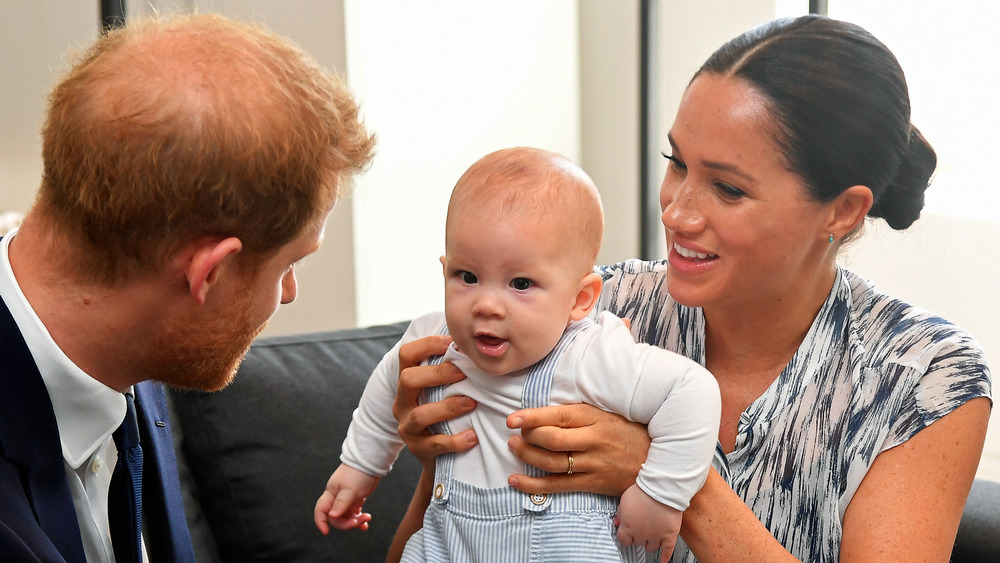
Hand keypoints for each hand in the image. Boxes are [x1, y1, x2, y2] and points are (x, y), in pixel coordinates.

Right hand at [314, 464, 377, 533]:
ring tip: (367, 518)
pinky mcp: (354, 499)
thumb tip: (332, 516)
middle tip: (360, 521)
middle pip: (335, 517)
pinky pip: (354, 513)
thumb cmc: (358, 474)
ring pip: (345, 516)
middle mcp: (336, 498)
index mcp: (331, 494)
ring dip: (355, 521)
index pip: (321, 510)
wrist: (370, 462)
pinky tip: (366, 522)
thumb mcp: (350, 490)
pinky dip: (359, 518)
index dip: (321, 522)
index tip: (326, 532)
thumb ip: (341, 503)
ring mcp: (345, 499)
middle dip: (347, 523)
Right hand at [392, 334, 478, 469]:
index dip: (427, 344)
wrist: (439, 459)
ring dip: (448, 407)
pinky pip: (434, 444)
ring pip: (420, 414)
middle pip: (407, 379)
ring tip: (472, 403)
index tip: (452, 342)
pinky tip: (473, 436)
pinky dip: (455, 440)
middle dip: (437, 374)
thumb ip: (452, 369)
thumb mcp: (442, 390)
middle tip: (463, 372)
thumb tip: (476, 342)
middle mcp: (402, 402)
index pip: (407, 355)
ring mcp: (407, 427)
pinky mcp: (418, 450)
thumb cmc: (446, 414)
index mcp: (408, 382)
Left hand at [505, 403, 649, 496]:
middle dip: (527, 437)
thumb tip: (545, 411)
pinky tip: (515, 480)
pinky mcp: (592, 483)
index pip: (558, 416)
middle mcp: (593, 441)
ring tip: (513, 448)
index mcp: (595, 418)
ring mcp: (593, 464)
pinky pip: (557, 486)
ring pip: (551, 462)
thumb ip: (580, 413)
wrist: (659, 461)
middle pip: (552, 440)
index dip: (532, 417)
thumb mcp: (608, 414)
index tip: (512, 419)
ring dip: (527, 456)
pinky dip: (533, 485)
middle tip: (514, 434)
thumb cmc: (629, 433)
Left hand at [615, 484, 680, 561]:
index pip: (623, 540)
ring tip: (651, 539)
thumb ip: (620, 513)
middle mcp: (641, 534)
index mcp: (628, 526)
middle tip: (641, 531)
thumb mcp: (625, 499)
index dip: (625, 537)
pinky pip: (668, 549)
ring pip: (651, 547)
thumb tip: (617, 522)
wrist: (661, 487)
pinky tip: (664, 559)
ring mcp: (656, 535)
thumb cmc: (643, 491)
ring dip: (650, 544)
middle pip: (637, 543)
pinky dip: (666, 556)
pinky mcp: (669, 535)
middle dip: (638, 537)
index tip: (627, 536)